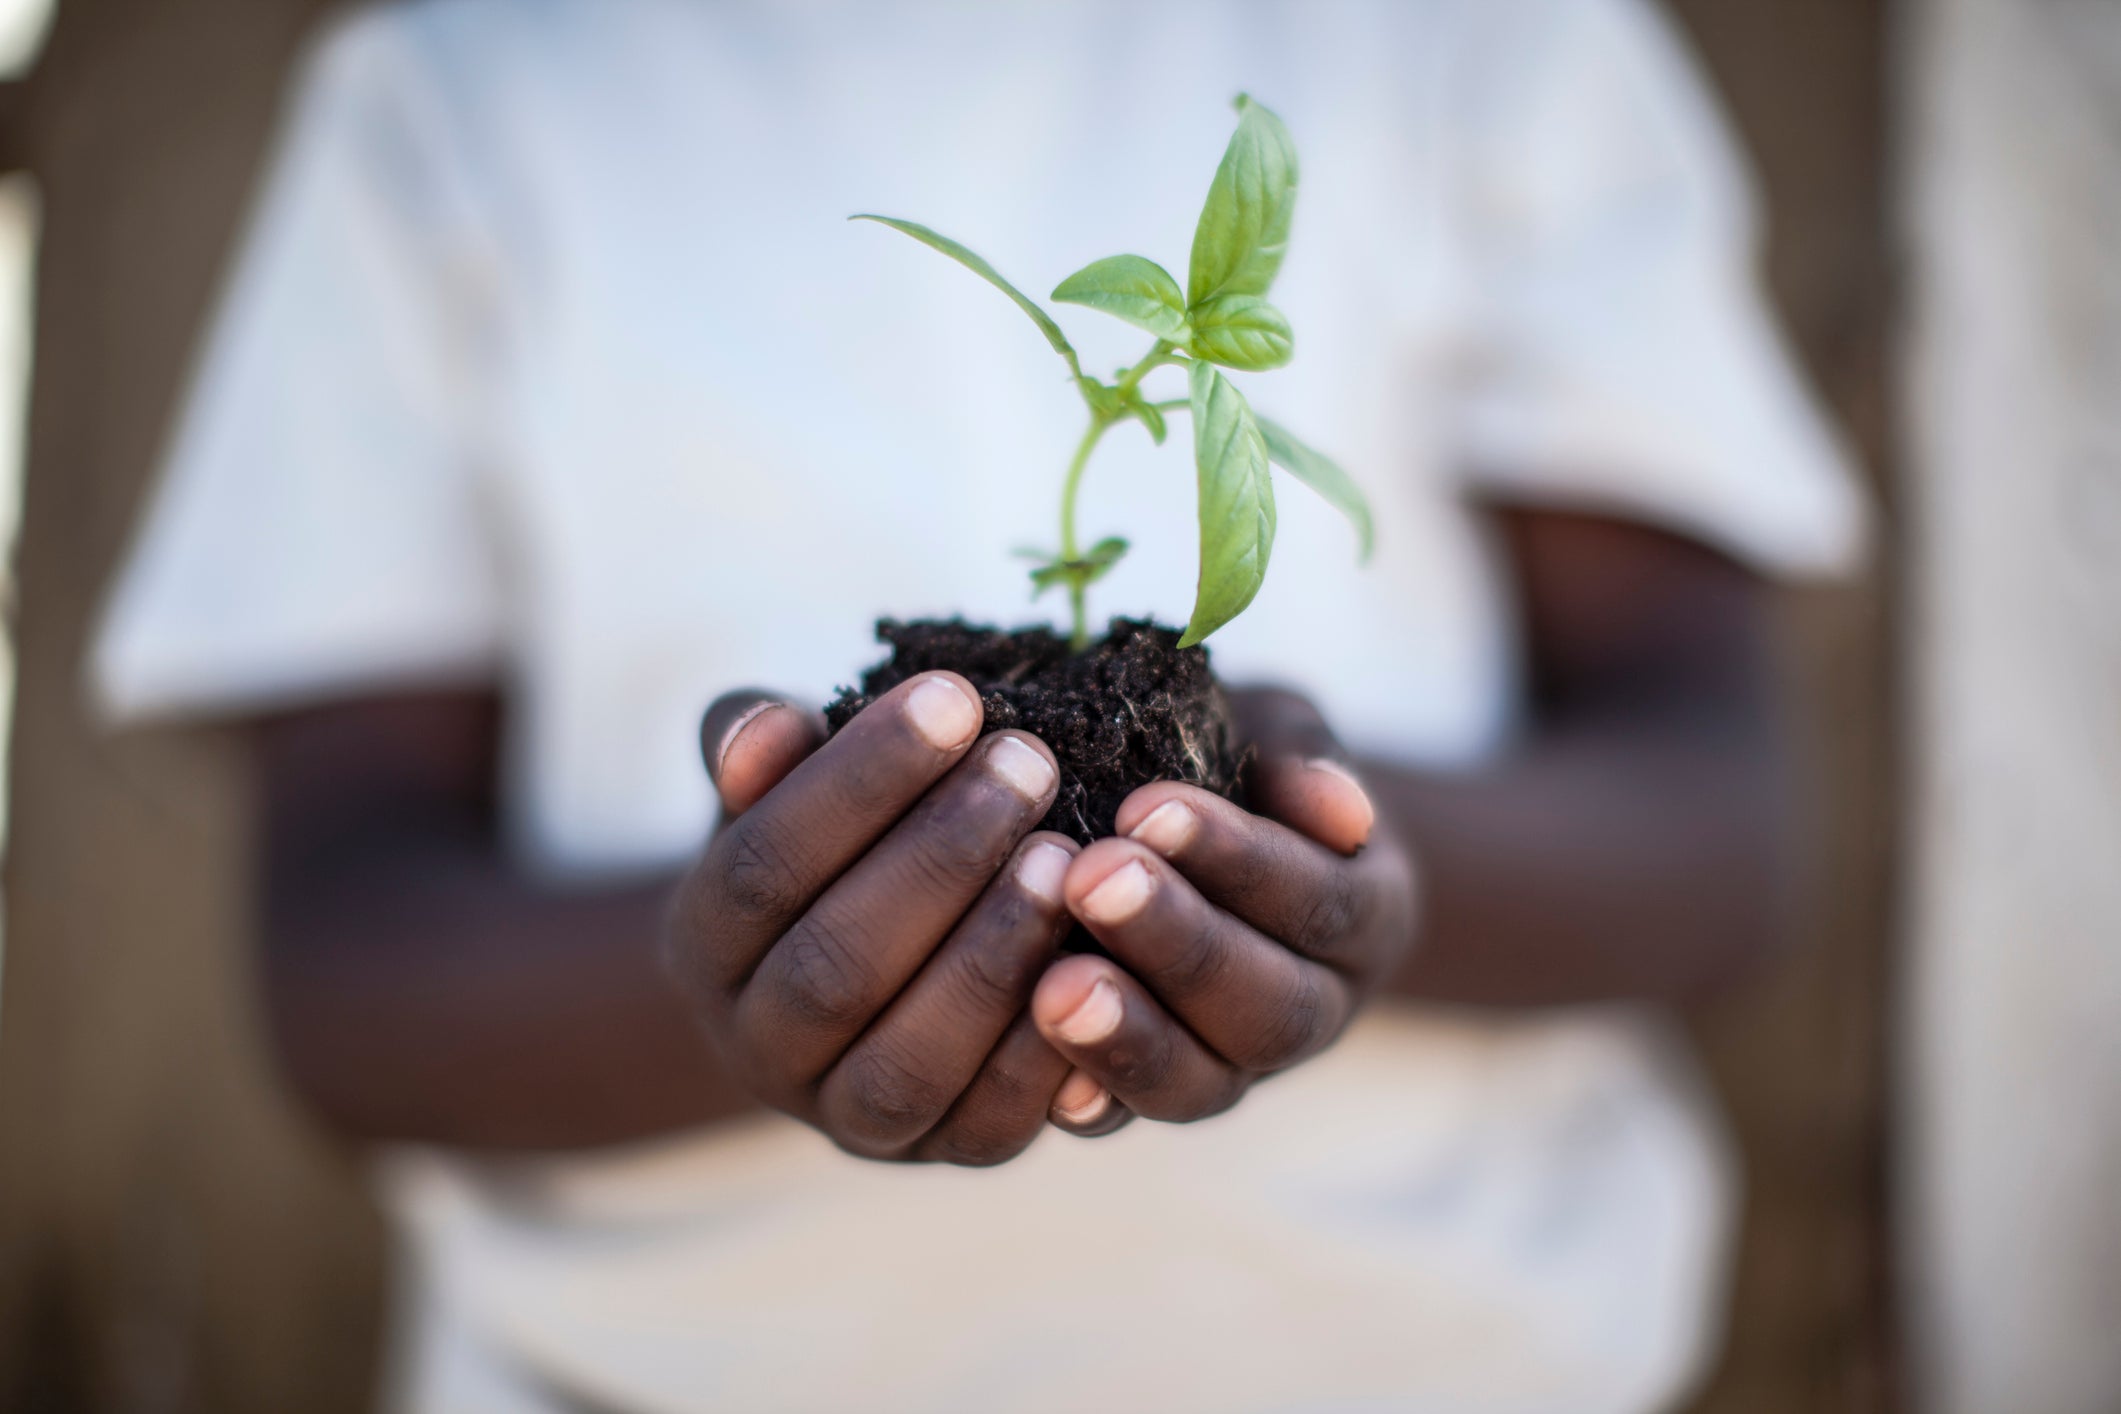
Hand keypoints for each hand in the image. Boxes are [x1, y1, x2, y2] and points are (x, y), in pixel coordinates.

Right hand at [664, 674, 1082, 1165]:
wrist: (852, 976)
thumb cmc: (830, 850)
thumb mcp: (779, 788)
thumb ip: (761, 748)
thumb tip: (764, 726)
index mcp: (702, 946)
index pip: (764, 866)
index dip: (857, 783)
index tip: (955, 699)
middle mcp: (756, 1050)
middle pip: (834, 968)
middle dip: (939, 859)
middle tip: (1030, 764)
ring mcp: (845, 1119)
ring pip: (906, 1060)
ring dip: (991, 956)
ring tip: (1069, 856)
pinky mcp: (939, 1153)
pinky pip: (986, 1123)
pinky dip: (1043, 1053)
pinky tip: (1099, 961)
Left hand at [1031, 688, 1419, 1130]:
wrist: (1218, 837)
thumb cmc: (1239, 765)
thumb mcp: (1278, 735)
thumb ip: (1302, 760)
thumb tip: (1340, 810)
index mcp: (1362, 918)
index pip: (1315, 902)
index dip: (1237, 860)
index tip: (1148, 807)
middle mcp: (1315, 1010)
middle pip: (1268, 1007)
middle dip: (1177, 945)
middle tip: (1089, 879)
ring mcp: (1236, 1067)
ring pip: (1202, 1082)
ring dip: (1128, 1036)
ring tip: (1052, 987)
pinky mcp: (1155, 1094)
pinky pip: (1126, 1121)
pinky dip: (1085, 1098)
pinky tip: (1033, 1065)